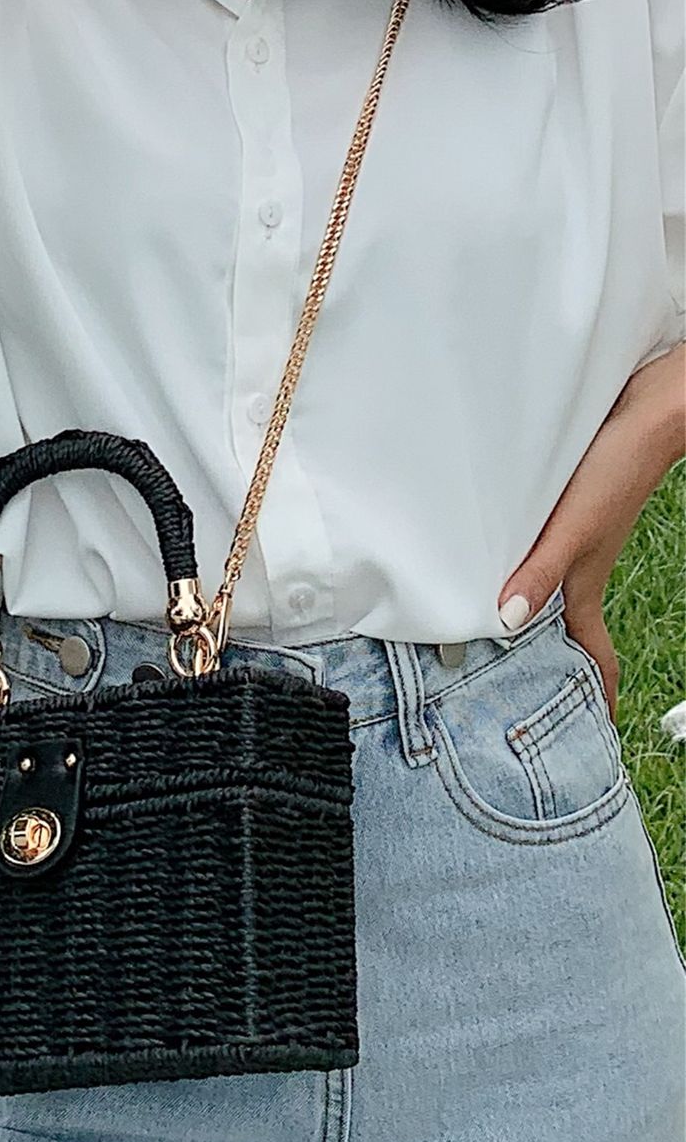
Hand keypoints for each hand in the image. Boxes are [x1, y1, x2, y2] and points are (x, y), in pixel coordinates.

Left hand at [497, 343, 684, 722]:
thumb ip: (538, 575)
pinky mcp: (565, 517)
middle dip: (554, 670)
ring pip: (550, 597)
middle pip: (566, 633)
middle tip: (524, 702)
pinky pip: (541, 562)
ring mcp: (573, 544)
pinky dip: (524, 578)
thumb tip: (505, 624)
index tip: (594, 731)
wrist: (645, 410)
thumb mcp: (571, 530)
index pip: (590, 655)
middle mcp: (577, 571)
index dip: (593, 694)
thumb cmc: (616, 470)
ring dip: (532, 624)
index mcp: (581, 586)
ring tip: (501, 647)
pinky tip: (496, 571)